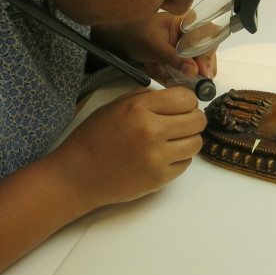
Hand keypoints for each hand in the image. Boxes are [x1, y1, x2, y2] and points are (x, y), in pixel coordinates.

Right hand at [50, 86, 206, 208]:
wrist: (78, 175)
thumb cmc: (93, 138)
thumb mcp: (114, 106)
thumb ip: (146, 98)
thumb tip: (174, 96)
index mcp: (139, 109)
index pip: (186, 98)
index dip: (187, 101)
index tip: (182, 105)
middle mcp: (151, 131)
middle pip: (197, 120)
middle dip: (193, 118)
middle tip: (182, 121)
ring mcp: (157, 157)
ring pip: (196, 143)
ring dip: (188, 139)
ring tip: (173, 139)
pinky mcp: (159, 178)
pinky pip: (186, 163)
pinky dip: (179, 158)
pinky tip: (164, 155)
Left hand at [93, 13, 217, 82]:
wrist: (120, 42)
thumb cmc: (136, 36)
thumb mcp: (154, 46)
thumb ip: (174, 58)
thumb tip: (194, 71)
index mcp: (185, 23)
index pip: (207, 35)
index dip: (209, 52)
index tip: (205, 70)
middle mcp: (188, 34)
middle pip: (206, 50)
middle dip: (204, 67)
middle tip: (202, 81)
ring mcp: (184, 46)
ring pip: (197, 61)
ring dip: (194, 73)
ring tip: (193, 84)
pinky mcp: (178, 57)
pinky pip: (186, 68)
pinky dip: (183, 76)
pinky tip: (180, 82)